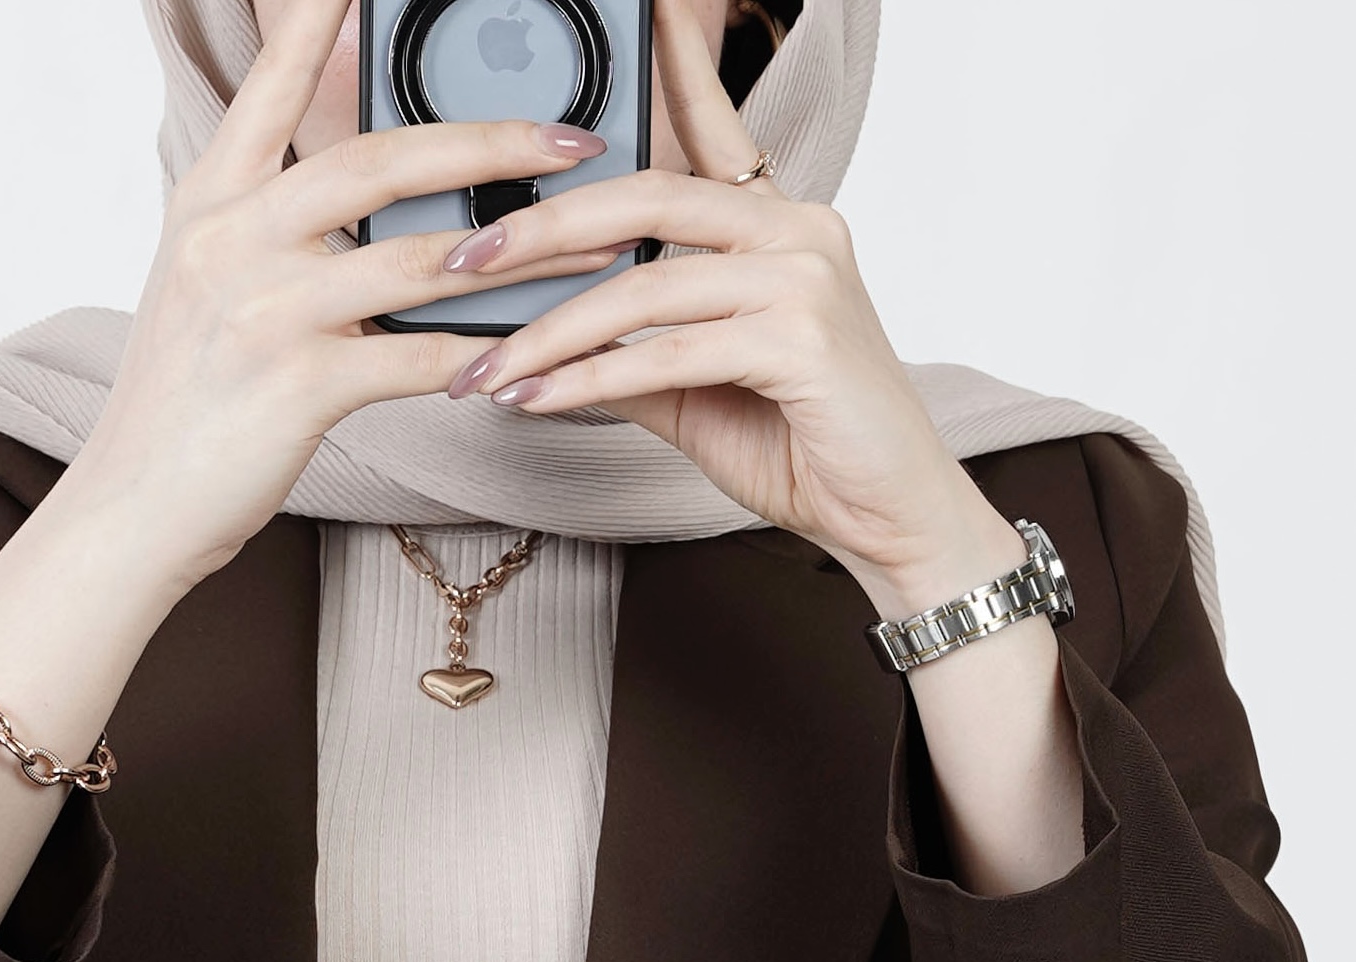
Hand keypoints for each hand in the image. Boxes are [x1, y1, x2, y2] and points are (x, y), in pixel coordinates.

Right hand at [0, 0, 623, 928]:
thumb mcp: (208, 286)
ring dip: (520, 255)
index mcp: (211, 199)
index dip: (322, 23)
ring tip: (595, 245)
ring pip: (418, 260)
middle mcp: (233, 237)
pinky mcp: (297, 388)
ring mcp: (265, 310)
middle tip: (571, 138)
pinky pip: (415, 360)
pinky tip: (532, 354)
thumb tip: (365, 194)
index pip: (273, 83)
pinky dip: (481, 358)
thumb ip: (271, 225)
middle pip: (379, 159)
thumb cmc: (184, 404)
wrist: (130, 509)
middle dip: (488, 143)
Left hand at [441, 0, 1024, 616]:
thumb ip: (632, 352)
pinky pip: (665, 351)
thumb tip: (543, 342)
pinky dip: (591, 379)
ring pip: (645, 284)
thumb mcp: (698, 390)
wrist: (891, 517)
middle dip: (544, 228)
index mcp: (776, 226)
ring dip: (551, 332)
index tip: (639, 13)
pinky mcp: (800, 340)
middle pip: (649, 197)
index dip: (675, 67)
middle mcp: (797, 230)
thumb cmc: (806, 448)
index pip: (711, 130)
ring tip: (486, 369)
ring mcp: (803, 278)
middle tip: (464, 259)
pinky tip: (538, 400)